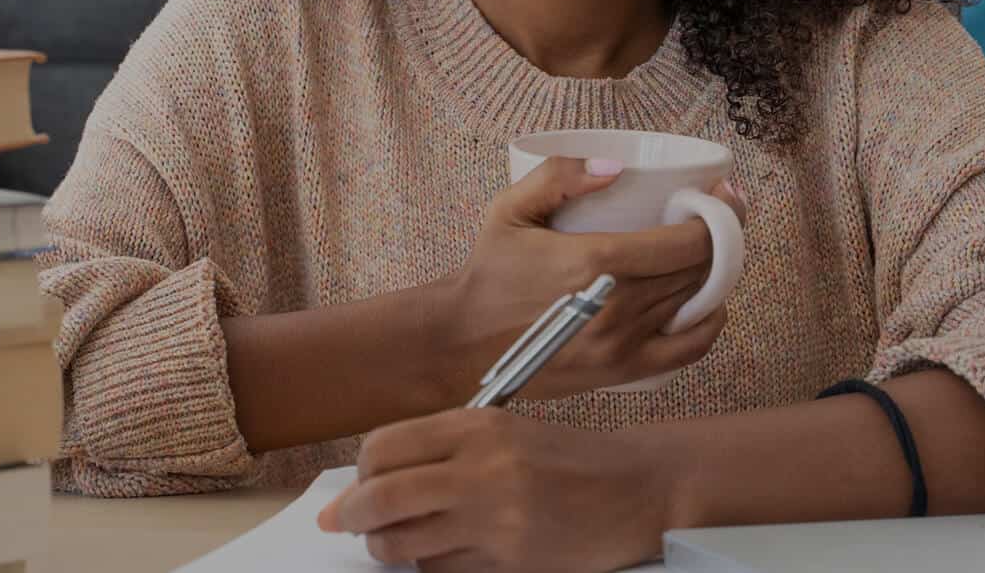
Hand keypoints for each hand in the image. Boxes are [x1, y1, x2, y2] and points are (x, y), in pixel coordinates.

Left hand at [318, 407, 666, 571]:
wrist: (639, 490)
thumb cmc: (569, 459)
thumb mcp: (506, 433)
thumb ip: (443, 451)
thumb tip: (368, 485)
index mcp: (480, 427)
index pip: (384, 447)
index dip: (360, 472)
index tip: (356, 486)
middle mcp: (484, 470)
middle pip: (381, 499)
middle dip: (352, 517)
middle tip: (344, 523)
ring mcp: (497, 521)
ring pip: (404, 545)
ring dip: (389, 548)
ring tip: (399, 540)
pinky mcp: (511, 564)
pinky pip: (443, 572)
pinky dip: (435, 567)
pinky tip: (454, 551)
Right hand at [434, 157, 742, 400]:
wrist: (463, 342)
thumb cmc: (489, 271)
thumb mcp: (510, 209)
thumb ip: (559, 176)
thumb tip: (616, 165)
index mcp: (598, 261)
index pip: (687, 241)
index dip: (720, 215)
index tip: (726, 195)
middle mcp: (619, 306)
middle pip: (700, 270)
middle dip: (720, 239)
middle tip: (720, 216)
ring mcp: (624, 344)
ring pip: (697, 303)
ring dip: (713, 275)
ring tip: (710, 252)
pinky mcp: (623, 372)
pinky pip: (689, 351)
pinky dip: (708, 325)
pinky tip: (707, 304)